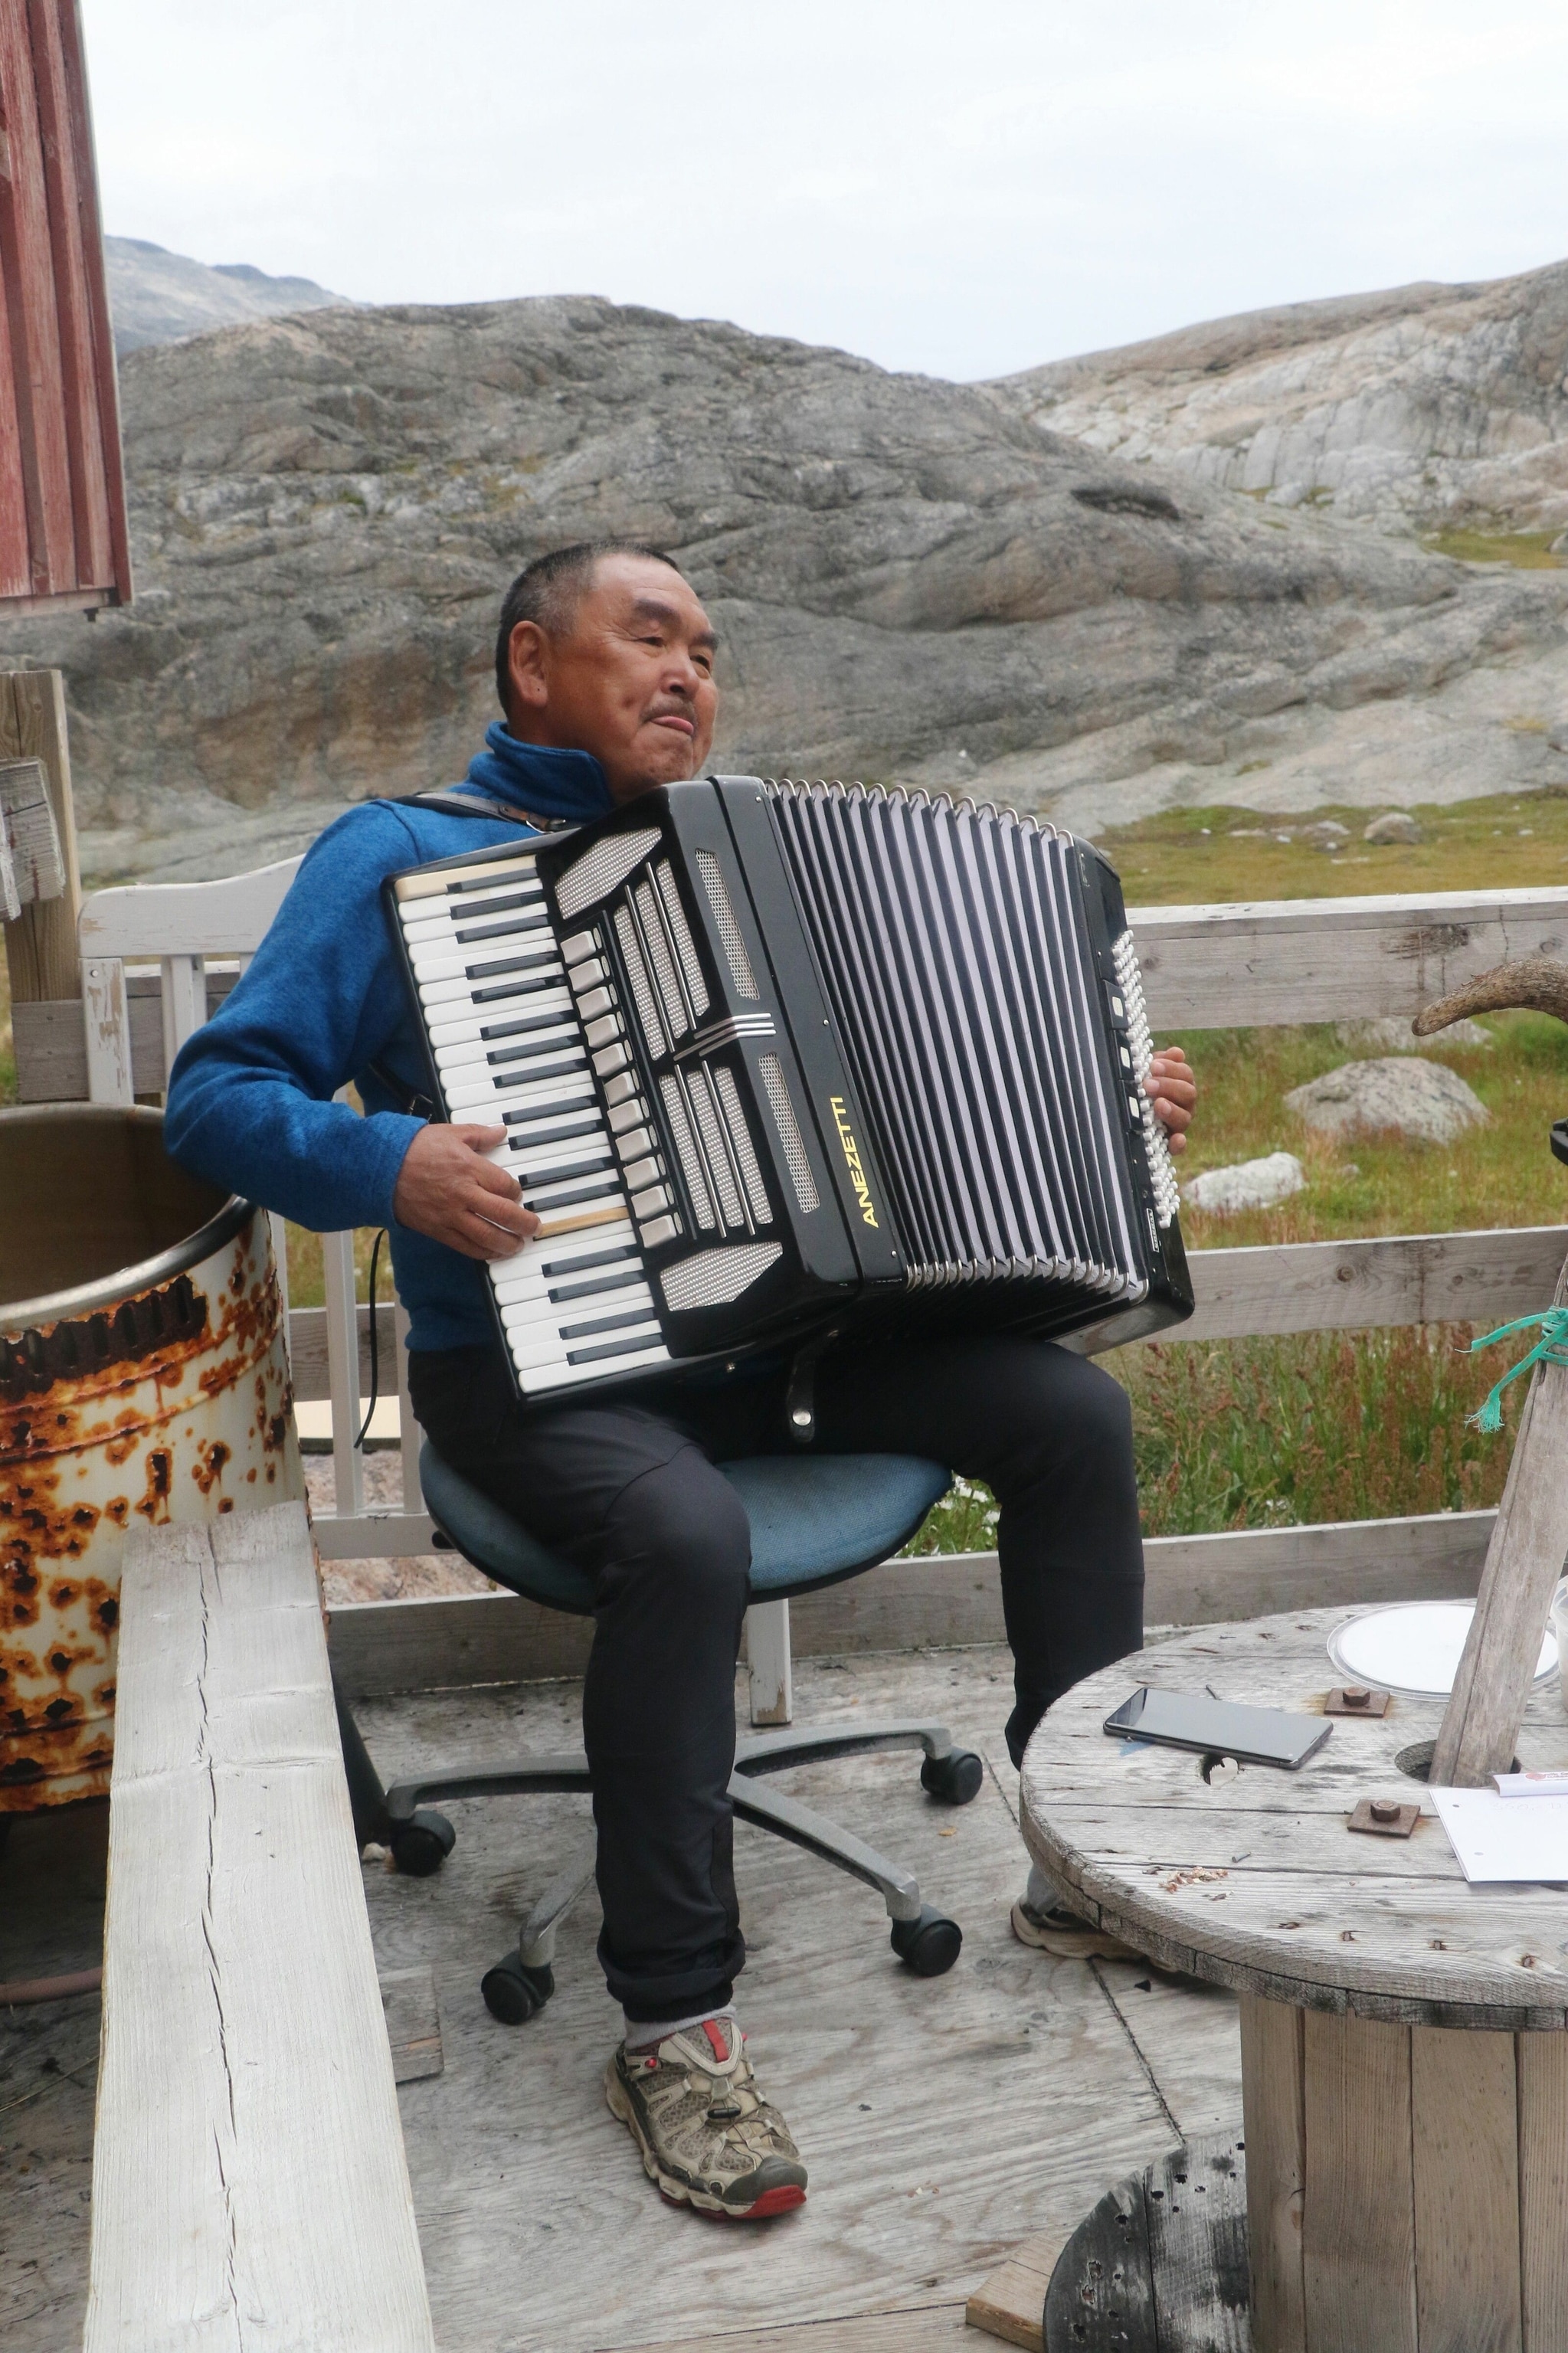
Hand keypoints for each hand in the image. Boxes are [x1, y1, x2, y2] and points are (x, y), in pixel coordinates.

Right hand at [392, 1123, 539, 1258]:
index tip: (517, 1193)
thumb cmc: (413, 1149)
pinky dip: (483, 1252)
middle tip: (533, 1227)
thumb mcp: (450, 1133)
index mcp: (469, 1168)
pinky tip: (492, 1252)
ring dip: (507, 1243)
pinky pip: (465, 1246)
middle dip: (524, 1223)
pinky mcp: (438, 1230)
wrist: (380, 1169)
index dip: (516, 1192)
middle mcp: (464, 1194)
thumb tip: (500, 1132)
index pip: (506, 1186)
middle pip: (504, 1213)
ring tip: (517, 1245)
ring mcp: (451, 1215)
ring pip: (487, 1235)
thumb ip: (479, 1135)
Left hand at [1146, 1045, 1195, 1153]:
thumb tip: (1176, 1053)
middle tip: (1148, 1085)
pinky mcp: (1171, 1144)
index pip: (1185, 1074)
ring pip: (1184, 1118)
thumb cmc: (1141, 1089)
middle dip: (1169, 1087)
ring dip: (1172, 1110)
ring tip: (1158, 1104)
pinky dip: (1179, 1143)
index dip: (1172, 1068)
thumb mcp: (1148, 1073)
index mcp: (1181, 1084)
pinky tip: (1176, 1139)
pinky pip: (1180, 1146)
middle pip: (1188, 1093)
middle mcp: (1184, 1105)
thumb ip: (1160, 1063)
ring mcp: (1179, 1125)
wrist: (1128, 1119)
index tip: (1154, 1066)